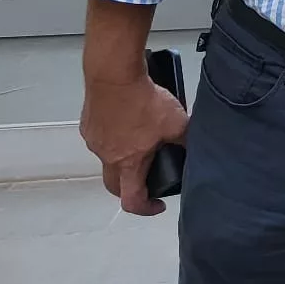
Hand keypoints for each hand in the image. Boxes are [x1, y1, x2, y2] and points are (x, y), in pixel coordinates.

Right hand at [80, 74, 189, 215]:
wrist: (114, 75)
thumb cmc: (144, 101)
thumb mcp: (176, 122)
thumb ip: (186, 140)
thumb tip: (196, 149)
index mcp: (128, 162)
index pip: (131, 200)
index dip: (145, 208)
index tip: (158, 203)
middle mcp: (106, 156)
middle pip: (114, 185)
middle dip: (130, 187)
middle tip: (148, 177)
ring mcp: (94, 141)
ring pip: (107, 159)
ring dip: (123, 158)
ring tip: (141, 140)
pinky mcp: (88, 125)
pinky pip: (102, 138)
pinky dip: (114, 137)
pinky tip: (128, 121)